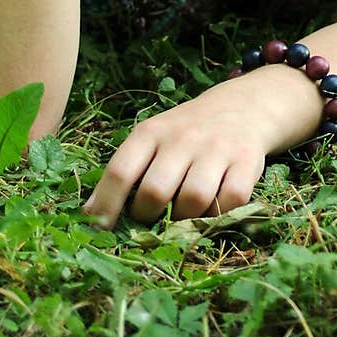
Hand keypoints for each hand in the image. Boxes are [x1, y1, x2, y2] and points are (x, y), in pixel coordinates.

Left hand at [82, 83, 269, 228]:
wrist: (243, 107)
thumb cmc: (185, 133)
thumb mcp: (152, 140)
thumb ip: (124, 172)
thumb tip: (89, 216)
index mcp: (151, 132)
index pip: (120, 171)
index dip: (106, 206)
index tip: (99, 229)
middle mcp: (183, 138)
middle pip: (156, 190)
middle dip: (147, 215)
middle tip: (151, 217)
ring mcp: (217, 149)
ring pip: (193, 200)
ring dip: (184, 218)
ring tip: (182, 213)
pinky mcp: (247, 163)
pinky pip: (229, 202)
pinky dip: (218, 214)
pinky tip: (212, 207)